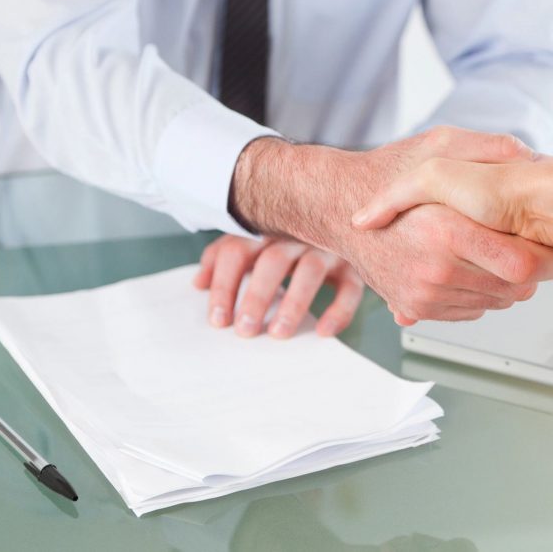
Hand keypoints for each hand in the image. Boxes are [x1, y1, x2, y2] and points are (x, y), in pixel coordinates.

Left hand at [193, 235, 364, 338]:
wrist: (340, 218)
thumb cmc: (284, 240)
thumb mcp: (251, 243)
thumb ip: (223, 258)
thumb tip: (198, 284)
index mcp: (264, 228)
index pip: (237, 251)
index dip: (225, 286)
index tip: (218, 321)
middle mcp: (296, 233)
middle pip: (273, 260)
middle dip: (257, 297)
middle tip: (246, 331)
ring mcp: (327, 246)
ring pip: (311, 270)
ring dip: (294, 303)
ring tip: (279, 334)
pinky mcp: (353, 265)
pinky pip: (350, 288)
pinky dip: (339, 311)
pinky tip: (323, 333)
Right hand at [230, 126, 552, 324]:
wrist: (339, 208)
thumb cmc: (387, 173)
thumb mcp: (438, 145)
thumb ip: (488, 149)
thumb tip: (535, 157)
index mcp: (445, 231)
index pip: (521, 265)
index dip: (546, 258)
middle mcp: (434, 270)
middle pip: (514, 289)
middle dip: (534, 272)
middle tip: (538, 249)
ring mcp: (423, 295)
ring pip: (496, 303)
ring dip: (509, 284)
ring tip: (504, 253)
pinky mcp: (416, 309)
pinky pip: (471, 311)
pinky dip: (483, 294)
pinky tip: (477, 267)